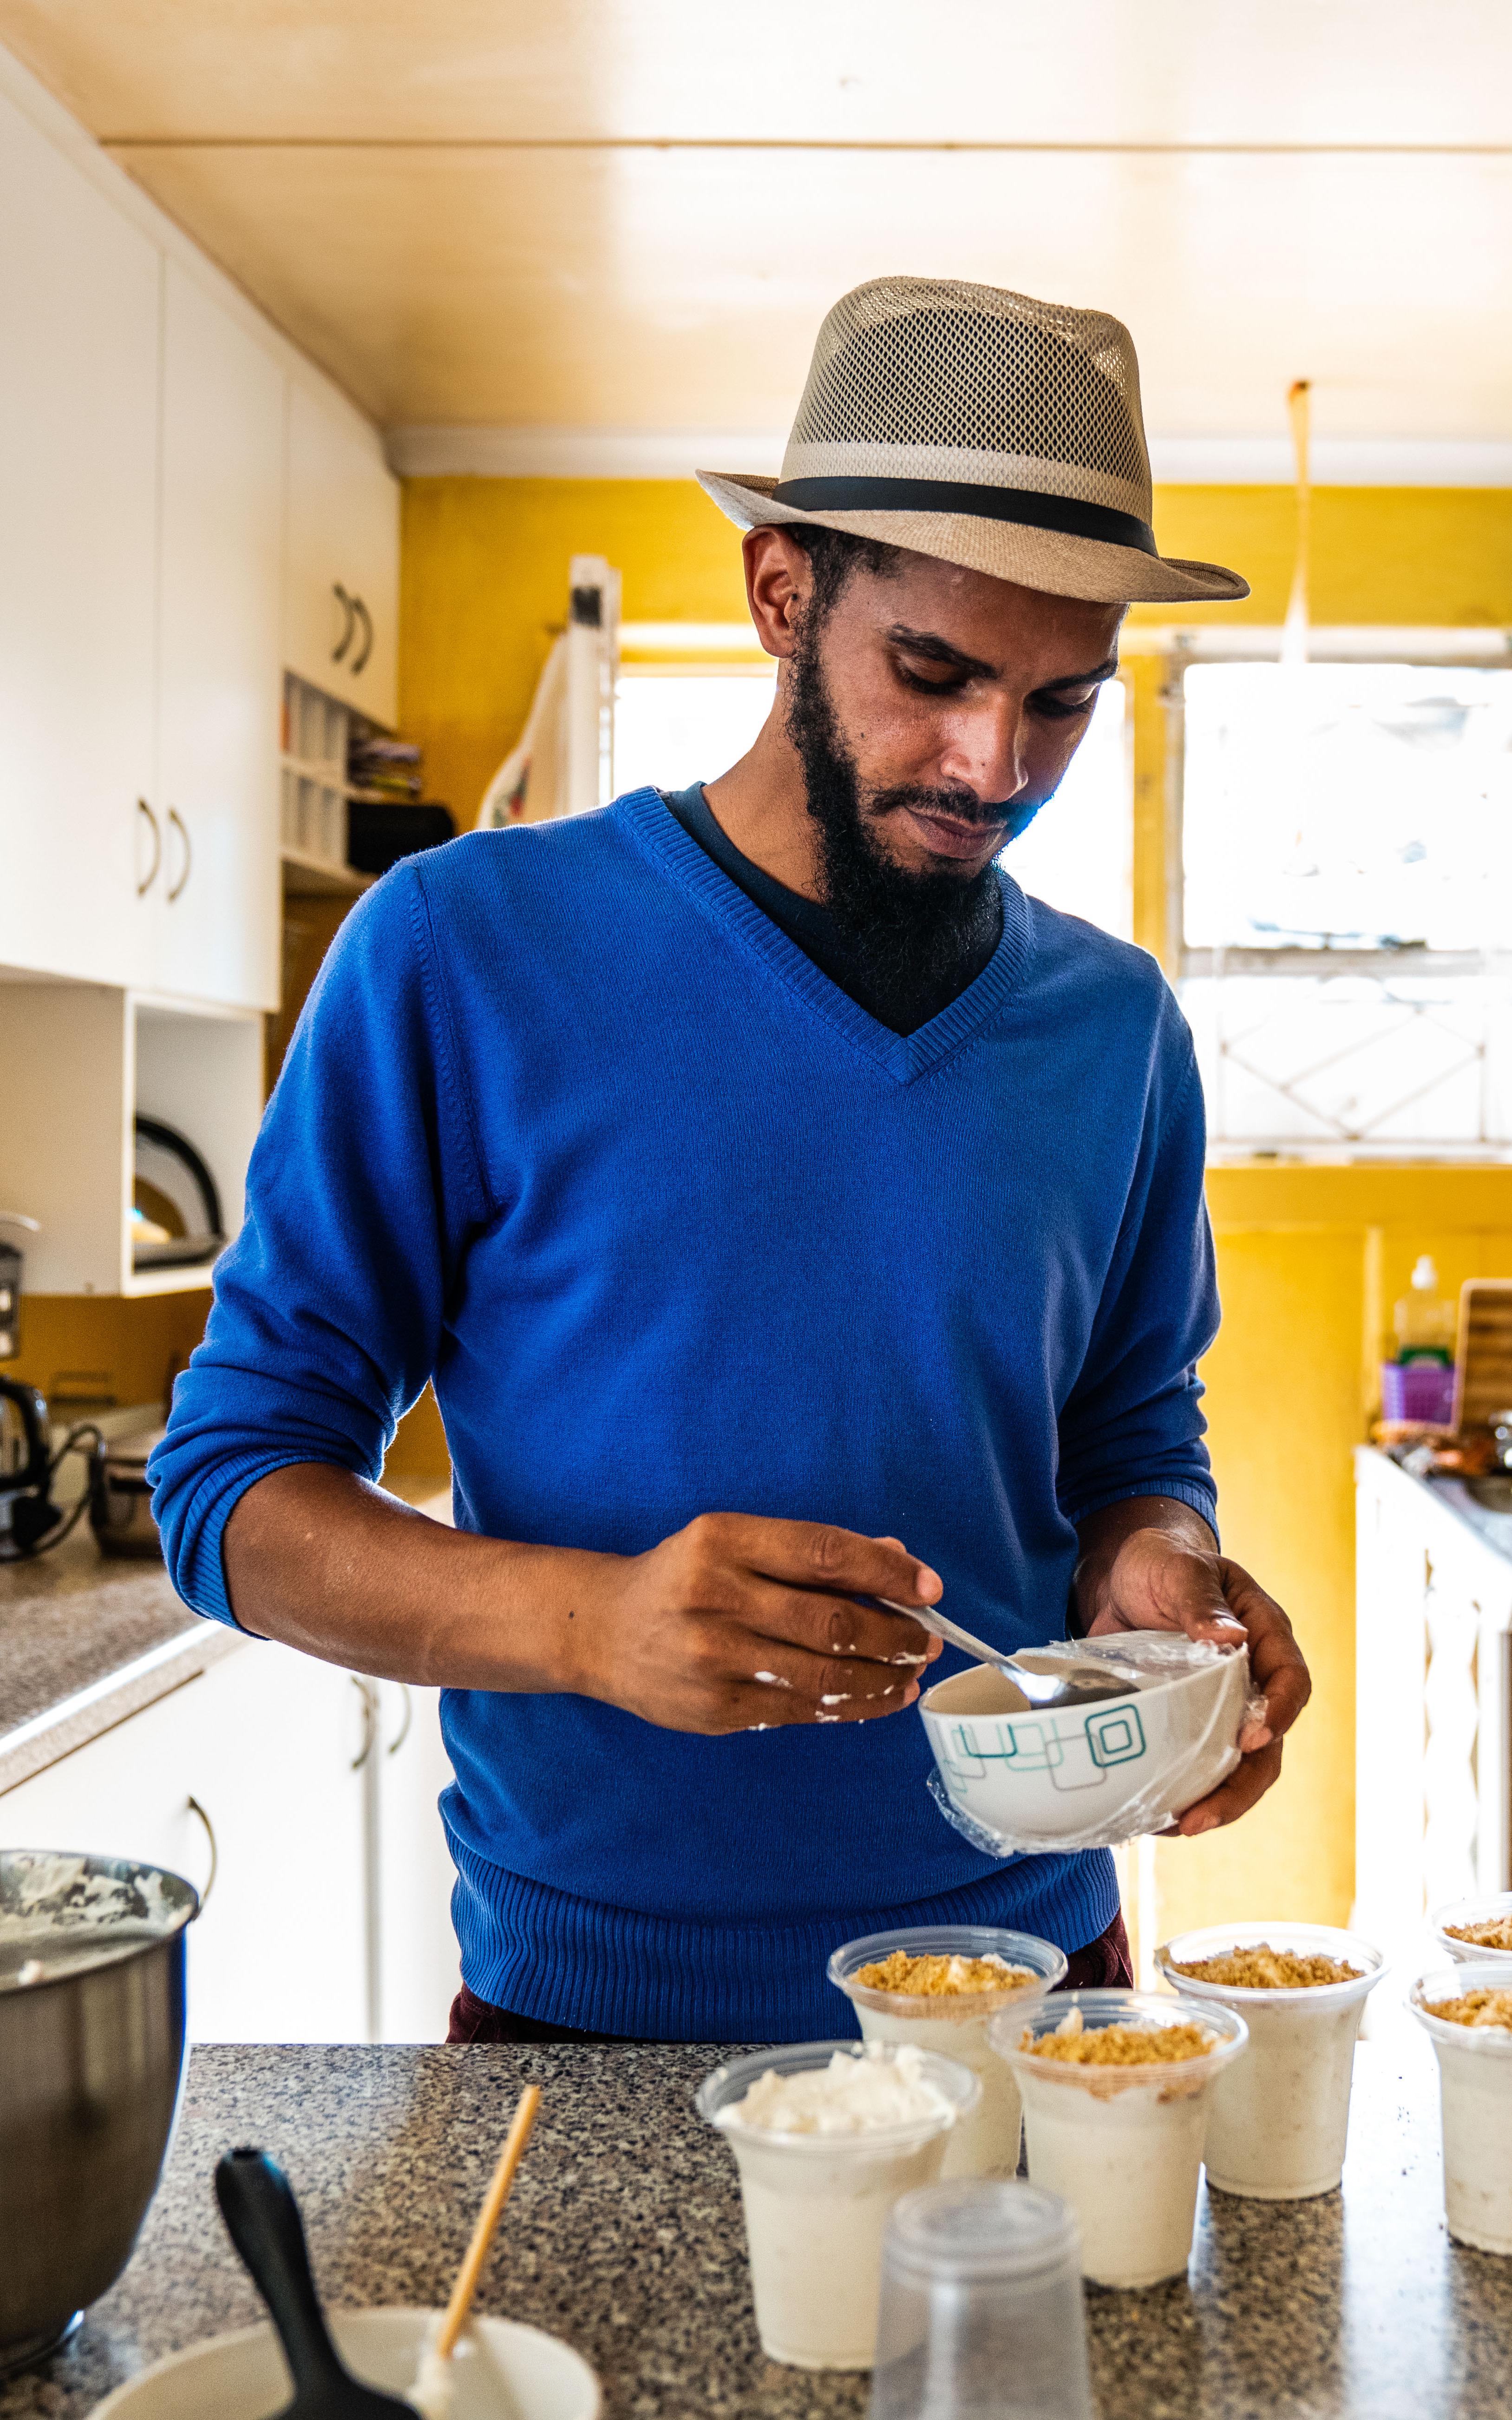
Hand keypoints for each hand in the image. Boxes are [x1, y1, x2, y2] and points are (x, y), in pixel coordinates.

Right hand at [563, 1513, 944, 1734]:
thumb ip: (810, 1553)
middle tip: (929, 1640)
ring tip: (912, 1673)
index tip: (929, 1588)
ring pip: (825, 1675)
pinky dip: (851, 1707)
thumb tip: (897, 1564)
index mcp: (723, 1540)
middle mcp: (716, 1596)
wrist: (600, 1630)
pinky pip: (801, 1710)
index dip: (887, 1573)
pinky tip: (878, 1698)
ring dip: (884, 1678)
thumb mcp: (733, 1543)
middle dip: (897, 1635)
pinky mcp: (715, 1708)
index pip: (825, 1554)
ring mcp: (714, 1658)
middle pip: (833, 1621)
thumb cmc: (682, 1577)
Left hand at [1076, 1511, 1310, 1835]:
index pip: (1290, 1681)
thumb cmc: (1159, 1563)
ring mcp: (1220, 1706)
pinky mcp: (1186, 1723)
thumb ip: (1200, 1599)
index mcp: (1264, 1635)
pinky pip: (1196, 1767)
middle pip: (1268, 1744)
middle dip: (1240, 1787)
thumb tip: (1229, 1637)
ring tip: (1178, 1827)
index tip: (1251, 1737)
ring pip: (1235, 1767)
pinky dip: (1181, 1794)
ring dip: (1213, 1802)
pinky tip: (1154, 1817)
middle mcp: (1251, 1679)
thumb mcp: (1178, 1569)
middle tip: (1201, 1817)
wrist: (1120, 1575)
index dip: (1278, 1713)